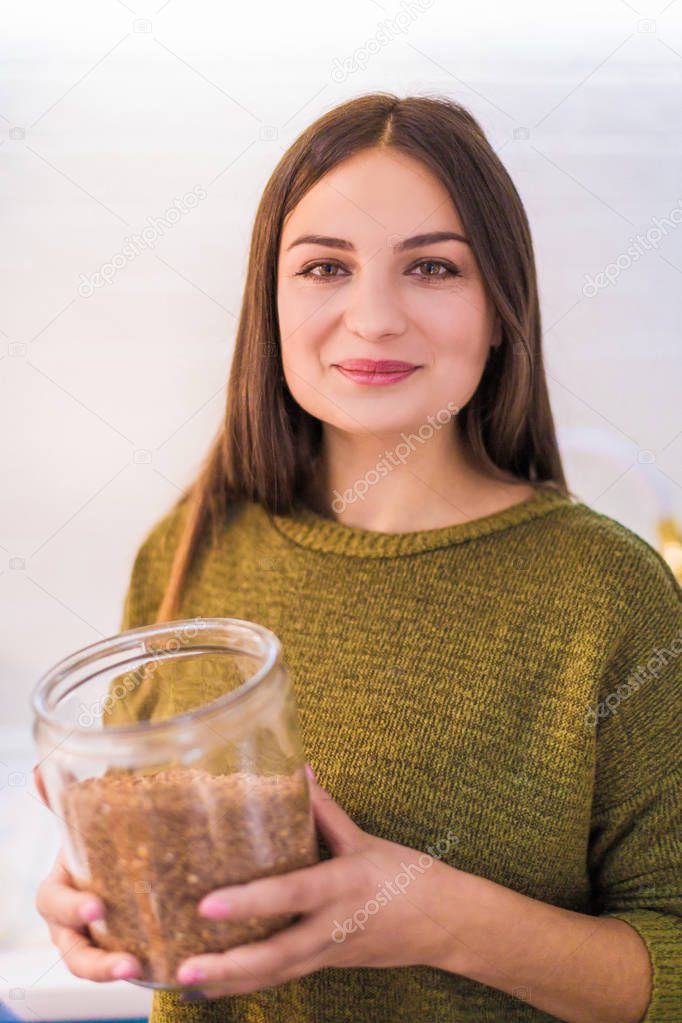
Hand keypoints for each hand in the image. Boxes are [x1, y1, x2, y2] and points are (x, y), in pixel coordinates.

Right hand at [33, 766, 142, 982]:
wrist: (126, 863)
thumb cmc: (100, 845)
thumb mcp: (87, 823)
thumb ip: (66, 799)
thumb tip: (41, 769)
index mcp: (60, 888)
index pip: (54, 903)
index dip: (72, 908)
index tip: (98, 907)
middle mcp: (73, 922)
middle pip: (73, 949)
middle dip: (93, 959)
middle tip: (124, 960)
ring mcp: (97, 942)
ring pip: (96, 966)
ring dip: (113, 973)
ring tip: (139, 971)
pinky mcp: (125, 953)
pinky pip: (132, 967)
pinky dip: (148, 970)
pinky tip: (174, 968)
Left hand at [175, 766, 457, 998]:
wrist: (446, 923)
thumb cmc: (407, 876)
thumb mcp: (366, 839)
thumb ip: (325, 810)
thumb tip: (298, 771)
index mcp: (344, 886)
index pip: (291, 894)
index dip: (250, 901)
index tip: (208, 904)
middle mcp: (333, 926)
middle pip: (276, 955)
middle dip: (228, 965)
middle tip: (184, 968)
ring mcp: (329, 953)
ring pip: (275, 976)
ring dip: (230, 982)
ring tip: (184, 981)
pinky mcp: (327, 965)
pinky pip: (282, 977)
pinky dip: (247, 983)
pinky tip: (214, 985)